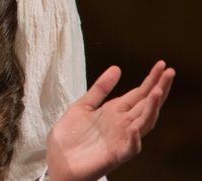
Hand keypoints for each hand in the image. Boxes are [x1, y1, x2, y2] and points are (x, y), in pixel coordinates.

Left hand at [46, 60, 174, 180]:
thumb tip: (117, 68)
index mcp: (114, 112)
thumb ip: (100, 89)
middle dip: (158, 89)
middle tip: (169, 72)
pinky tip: (135, 128)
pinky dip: (134, 138)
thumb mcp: (82, 106)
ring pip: (143, 123)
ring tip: (157, 92)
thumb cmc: (70, 138)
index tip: (161, 64)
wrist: (57, 162)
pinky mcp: (115, 155)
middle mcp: (122, 124)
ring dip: (151, 109)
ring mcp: (120, 139)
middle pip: (146, 105)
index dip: (150, 80)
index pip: (138, 94)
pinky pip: (130, 147)